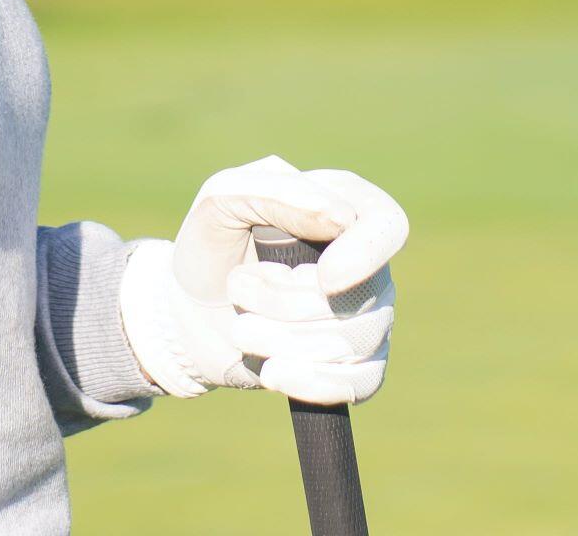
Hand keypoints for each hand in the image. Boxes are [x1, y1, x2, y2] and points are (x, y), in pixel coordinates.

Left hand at [117, 154, 406, 404]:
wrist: (189, 314)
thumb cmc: (210, 248)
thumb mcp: (222, 202)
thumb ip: (276, 191)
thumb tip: (341, 216)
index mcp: (345, 204)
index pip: (387, 227)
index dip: (364, 255)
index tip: (324, 278)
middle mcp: (367, 262)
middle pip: (360, 296)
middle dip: (284, 303)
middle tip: (238, 288)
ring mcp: (368, 317)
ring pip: (352, 342)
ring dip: (281, 339)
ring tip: (242, 327)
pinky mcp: (357, 367)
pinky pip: (360, 386)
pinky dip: (310, 382)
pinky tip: (272, 372)